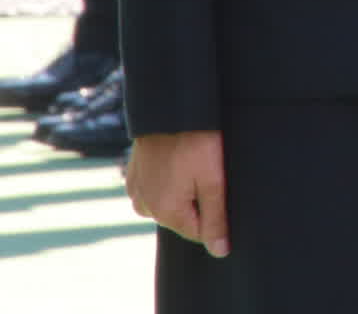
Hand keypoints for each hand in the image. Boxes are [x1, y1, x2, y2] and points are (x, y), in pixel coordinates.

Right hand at [125, 130, 228, 256]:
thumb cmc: (196, 143)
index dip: (216, 213)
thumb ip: (217, 218)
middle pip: (183, 216)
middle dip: (200, 199)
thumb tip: (220, 251)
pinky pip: (158, 186)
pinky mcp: (134, 175)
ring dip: (185, 188)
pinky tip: (179, 159)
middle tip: (207, 170)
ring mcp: (136, 190)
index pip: (197, 232)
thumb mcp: (213, 181)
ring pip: (170, 201)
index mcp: (164, 212)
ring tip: (194, 162)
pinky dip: (171, 178)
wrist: (169, 109)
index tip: (221, 187)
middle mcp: (144, 207)